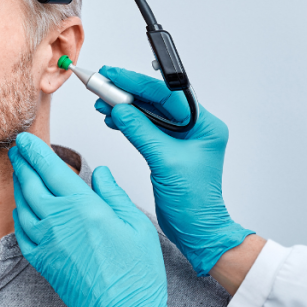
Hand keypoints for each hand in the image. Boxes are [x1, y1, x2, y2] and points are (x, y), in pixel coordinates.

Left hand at [8, 133, 186, 306]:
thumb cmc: (136, 274)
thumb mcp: (137, 224)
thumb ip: (114, 194)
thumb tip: (101, 173)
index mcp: (83, 207)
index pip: (50, 169)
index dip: (34, 151)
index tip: (25, 139)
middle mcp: (59, 223)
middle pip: (31, 184)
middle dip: (21, 163)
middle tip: (16, 150)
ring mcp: (47, 244)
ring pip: (23, 206)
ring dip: (19, 186)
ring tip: (19, 174)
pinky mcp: (43, 263)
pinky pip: (22, 233)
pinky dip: (19, 216)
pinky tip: (22, 210)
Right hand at [94, 66, 253, 276]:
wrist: (196, 231)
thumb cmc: (194, 203)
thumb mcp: (165, 162)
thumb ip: (142, 132)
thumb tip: (121, 109)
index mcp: (205, 126)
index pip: (168, 95)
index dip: (138, 83)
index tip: (114, 76)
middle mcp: (196, 128)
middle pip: (158, 100)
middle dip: (128, 92)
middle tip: (103, 84)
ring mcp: (182, 138)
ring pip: (149, 113)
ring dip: (125, 107)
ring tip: (101, 102)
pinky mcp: (169, 149)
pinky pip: (146, 127)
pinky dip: (128, 122)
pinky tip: (112, 118)